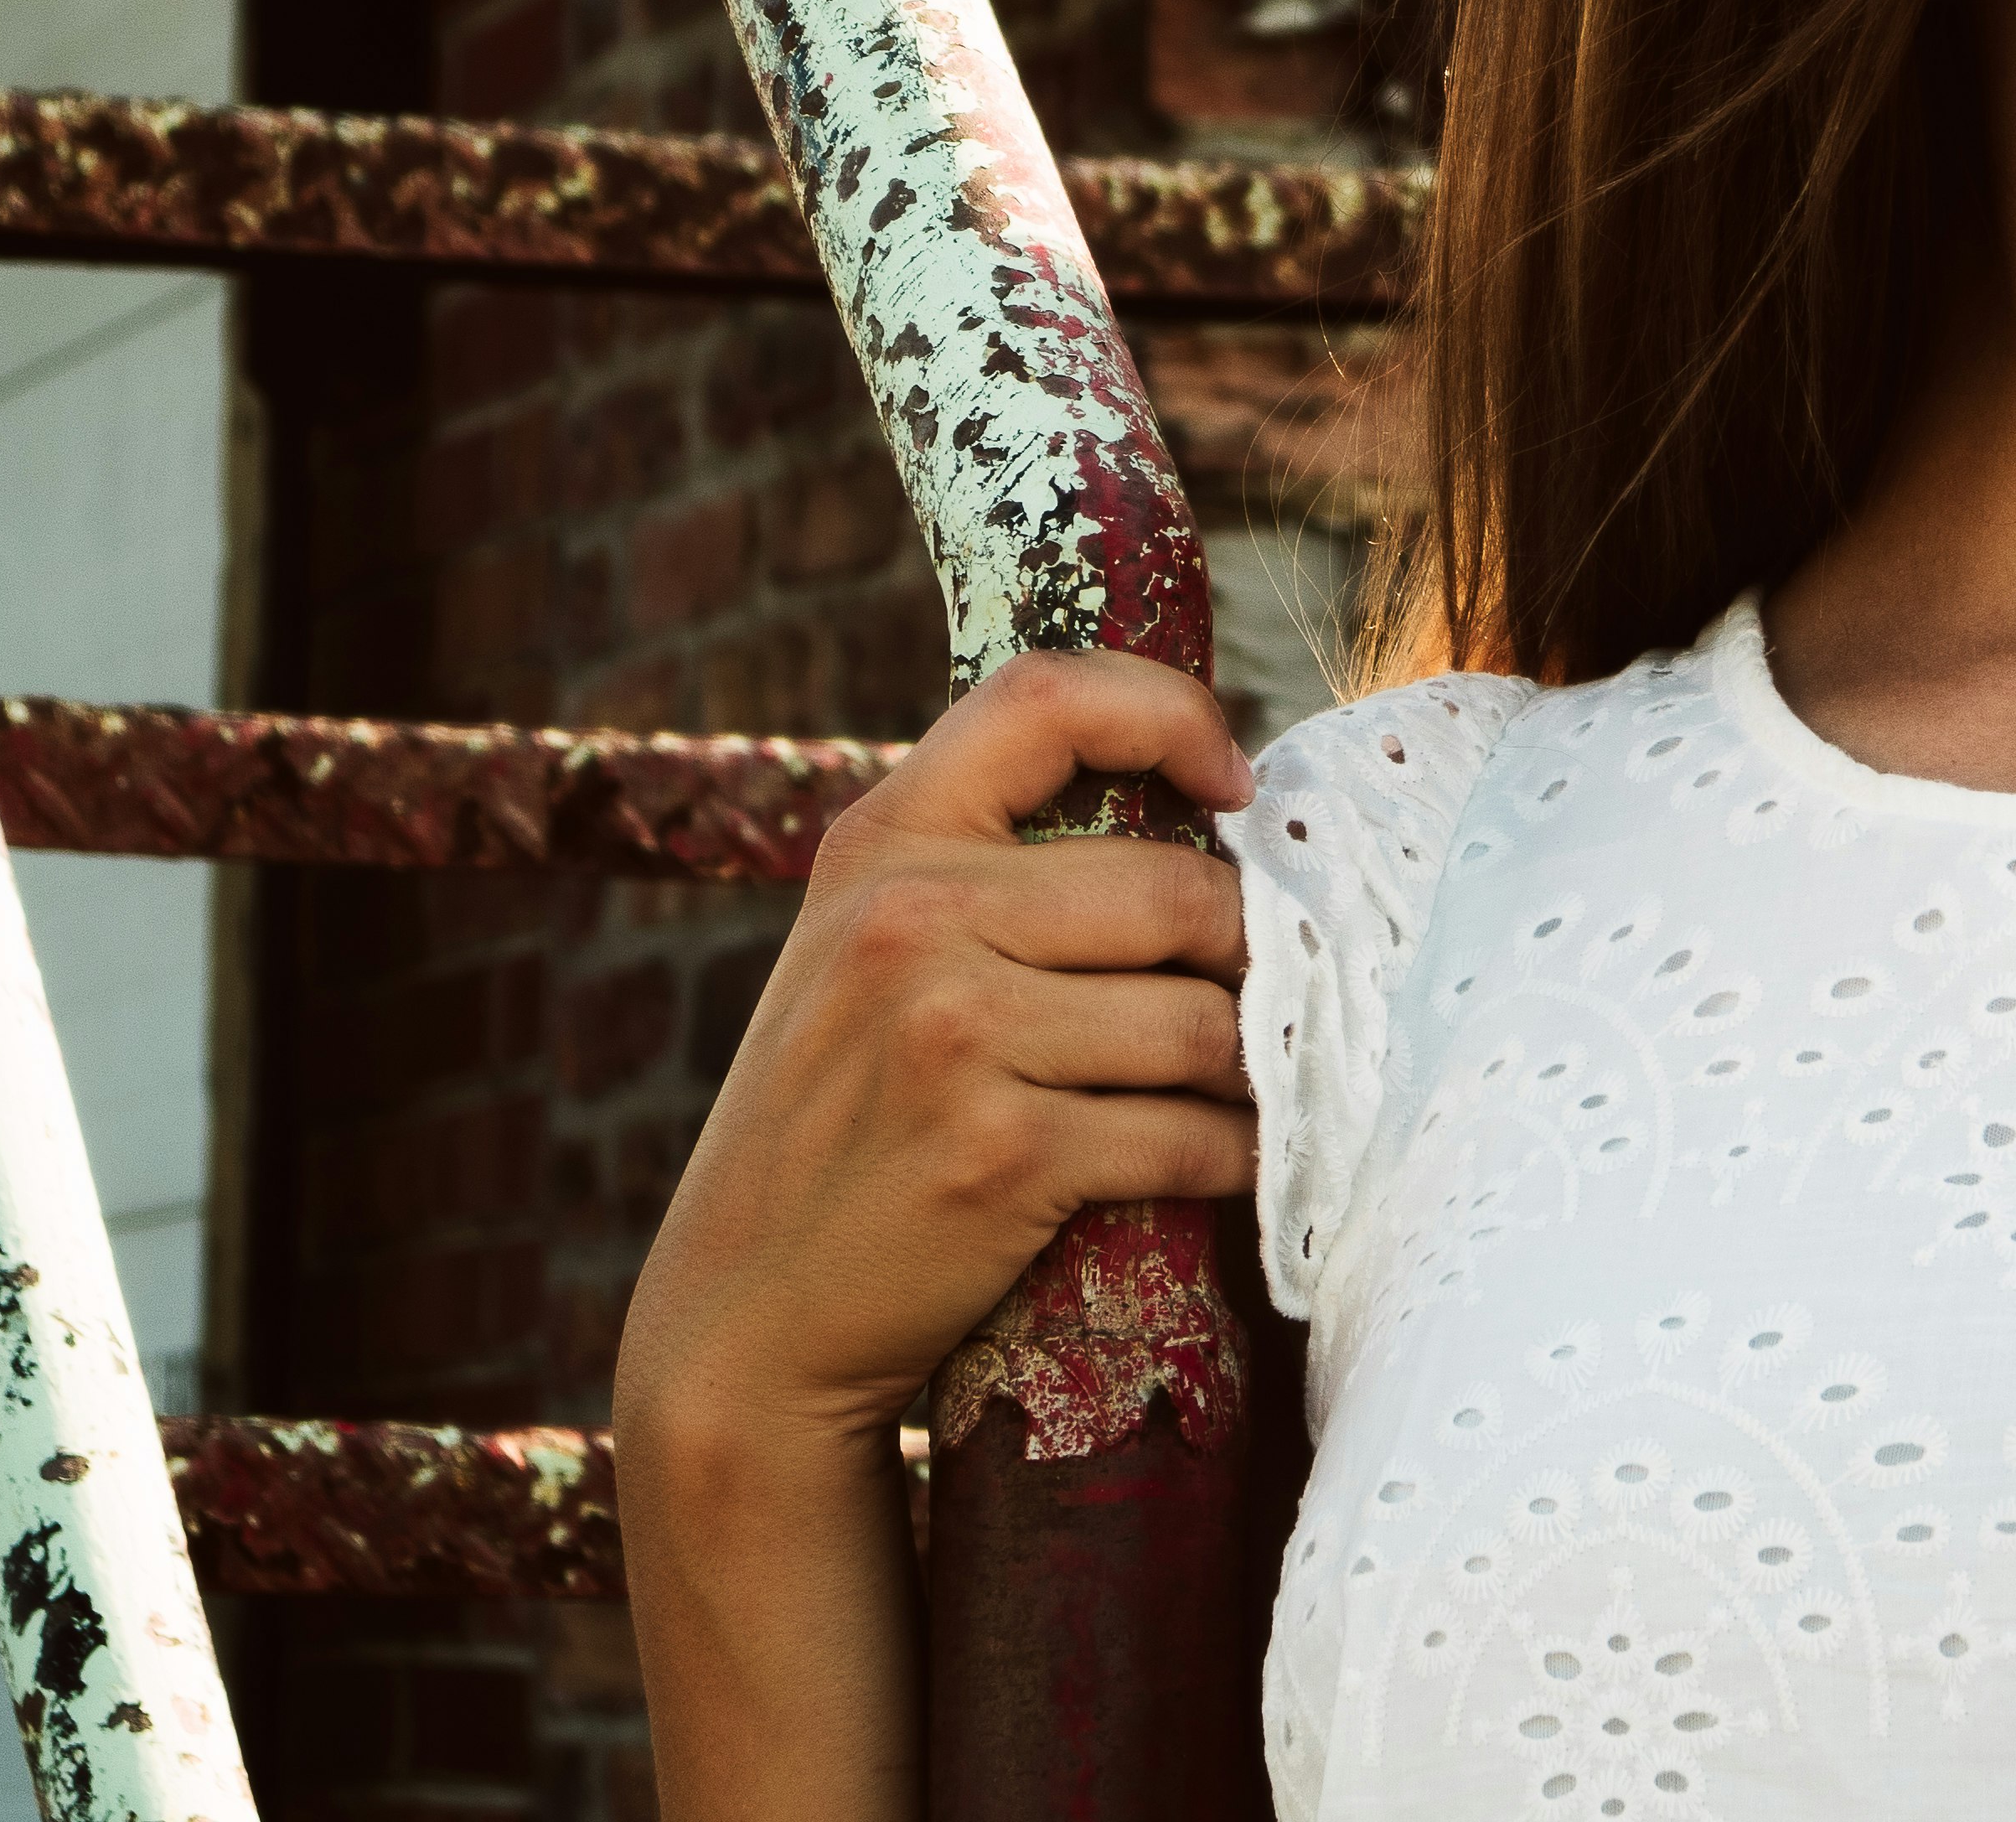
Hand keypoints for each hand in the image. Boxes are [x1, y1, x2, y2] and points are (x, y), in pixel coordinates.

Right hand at [623, 648, 1262, 1454]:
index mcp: (882, 845)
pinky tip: (1242, 1163)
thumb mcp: (861, 954)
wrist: (742, 1318)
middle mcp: (911, 919)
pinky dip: (1239, 1155)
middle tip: (1274, 995)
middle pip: (1178, 891)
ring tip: (1265, 1084)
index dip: (1172, 715)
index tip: (1234, 790)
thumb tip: (1198, 822)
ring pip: (1203, 1022)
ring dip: (1258, 1066)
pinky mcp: (1003, 1153)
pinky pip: (1191, 1136)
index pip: (1048, 697)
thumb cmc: (834, 1126)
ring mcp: (954, 1034)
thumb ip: (980, 871)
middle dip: (1252, 953)